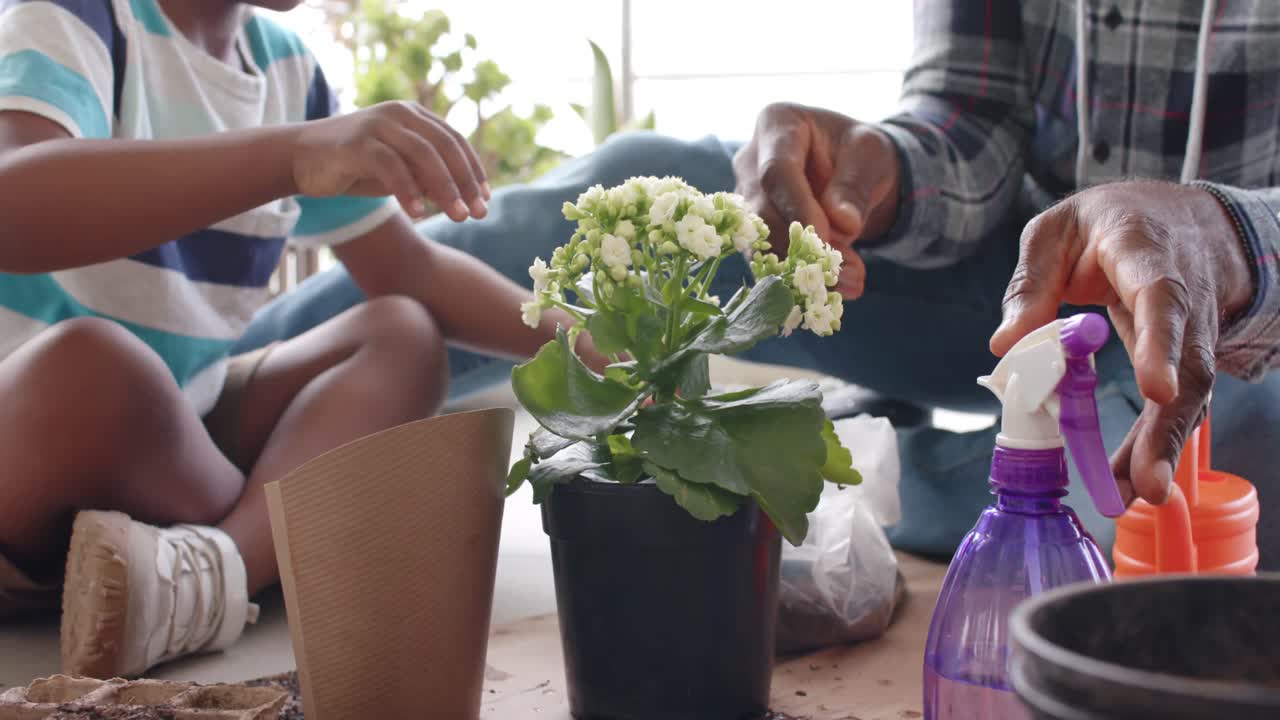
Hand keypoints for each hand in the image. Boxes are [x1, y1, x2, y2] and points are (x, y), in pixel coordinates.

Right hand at [292, 101, 489, 221]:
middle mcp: (399, 114)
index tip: (486, 200)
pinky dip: (408, 190)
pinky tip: (420, 214)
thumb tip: (465, 197)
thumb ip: (427, 177)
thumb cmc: (356, 166)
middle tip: (479, 214)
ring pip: (423, 154)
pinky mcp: (356, 142)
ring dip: (445, 189)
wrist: (301, 157)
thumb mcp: (399, 172)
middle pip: (445, 146)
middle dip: (466, 182)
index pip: (455, 141)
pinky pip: (390, 165)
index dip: (474, 170)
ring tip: (459, 217)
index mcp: (413, 116)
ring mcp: (377, 124)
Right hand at [732, 103, 900, 297]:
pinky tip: (832, 293)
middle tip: (846, 273)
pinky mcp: (754, 231)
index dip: (796, 207)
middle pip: (763, 211)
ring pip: (761, 241)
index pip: (775, 170)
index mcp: (776, 124)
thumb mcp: (870, 156)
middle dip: (802, 247)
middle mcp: (750, 160)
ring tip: (849, 284)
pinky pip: (768, 259)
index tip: (826, 237)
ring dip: (802, 269)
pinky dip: (800, 278)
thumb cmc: (859, 152)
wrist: (853, 170)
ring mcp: (747, 198)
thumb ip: (855, 186)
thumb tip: (844, 224)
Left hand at [991, 181, 1254, 505]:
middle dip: (1168, 427)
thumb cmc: (1110, 222)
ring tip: (1136, 495)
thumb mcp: (1055, 230)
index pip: (1161, 297)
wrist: (1181, 216)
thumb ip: (1030, 283)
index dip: (1161, 344)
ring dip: (1163, 447)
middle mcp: (1185, 294)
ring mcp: (1195, 328)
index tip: (1157, 390)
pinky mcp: (1189, 356)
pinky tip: (1133, 480)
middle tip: (1150, 482)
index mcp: (1145, 252)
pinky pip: (1179, 402)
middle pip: (1188, 364)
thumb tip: (1004, 346)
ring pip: (1191, 392)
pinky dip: (1157, 442)